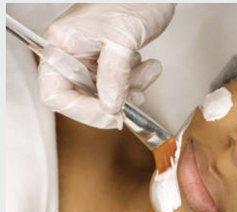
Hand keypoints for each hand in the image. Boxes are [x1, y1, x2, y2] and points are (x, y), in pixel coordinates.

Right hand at [38, 3, 175, 129]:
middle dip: (113, 100)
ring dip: (131, 89)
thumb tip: (109, 107)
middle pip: (82, 97)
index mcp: (63, 45)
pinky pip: (119, 83)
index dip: (82, 111)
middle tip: (134, 97)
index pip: (56, 93)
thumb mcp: (123, 40)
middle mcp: (73, 53)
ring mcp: (91, 57)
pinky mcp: (109, 59)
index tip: (110, 115)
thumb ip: (114, 76)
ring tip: (148, 71)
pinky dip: (137, 81)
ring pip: (106, 93)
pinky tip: (149, 66)